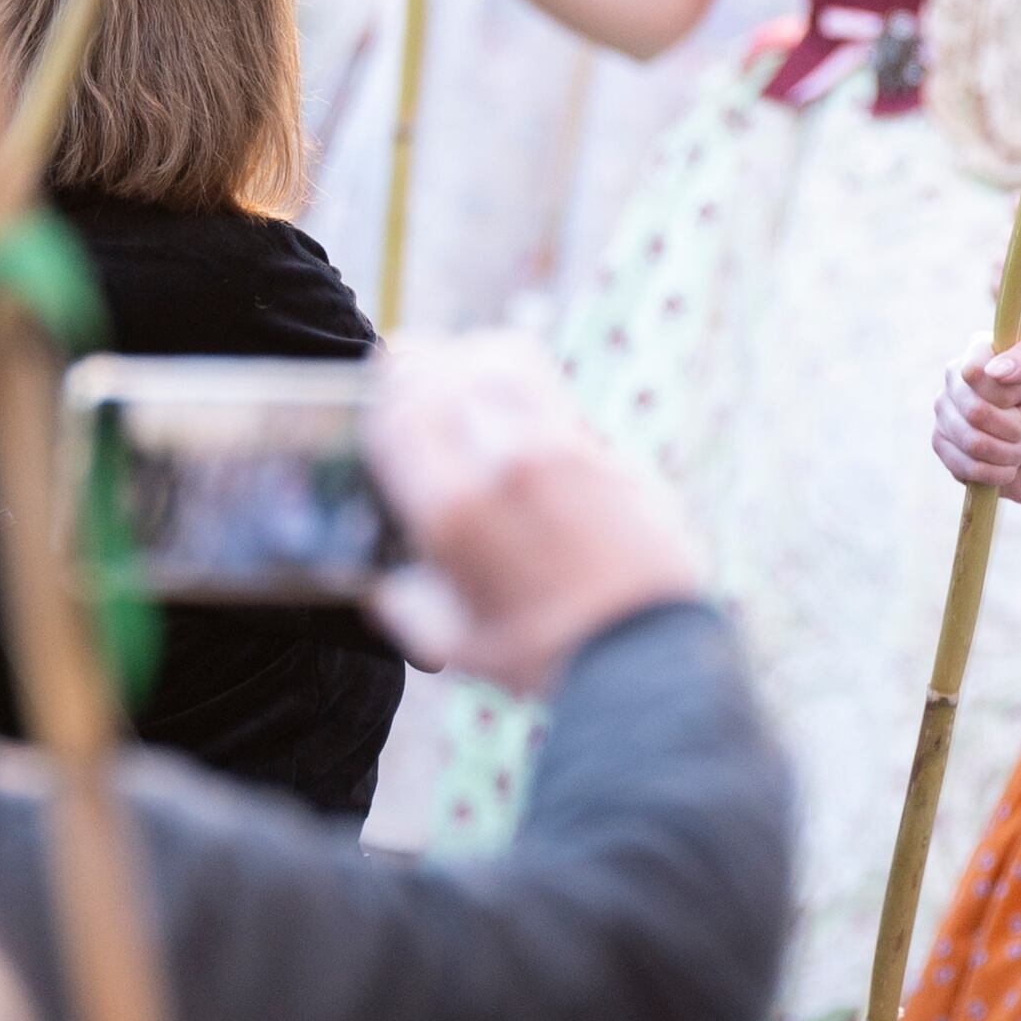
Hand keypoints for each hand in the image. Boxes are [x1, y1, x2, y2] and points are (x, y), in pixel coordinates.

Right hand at [365, 332, 706, 694]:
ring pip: (504, 364)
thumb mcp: (459, 645)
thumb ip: (410, 610)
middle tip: (408, 369)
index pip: (400, 414)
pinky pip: (554, 397)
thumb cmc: (546, 660)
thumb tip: (387, 592)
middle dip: (418, 366)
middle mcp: (503, 465)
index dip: (383, 397)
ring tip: (464, 370)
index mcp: (452, 513)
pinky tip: (521, 412)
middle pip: (446, 373)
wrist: (642, 657)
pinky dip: (526, 388)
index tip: (379, 398)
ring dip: (473, 360)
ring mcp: (560, 452)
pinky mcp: (607, 454)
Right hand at [935, 339, 1020, 505]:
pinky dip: (999, 472)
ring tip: (1019, 444)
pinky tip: (1006, 464)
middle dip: (1015, 426)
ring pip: (972, 442)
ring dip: (1010, 451)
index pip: (975, 371)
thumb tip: (993, 370)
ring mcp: (945, 415)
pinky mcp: (942, 448)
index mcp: (979, 352)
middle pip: (975, 411)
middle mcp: (955, 381)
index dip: (1009, 393)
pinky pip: (967, 467)